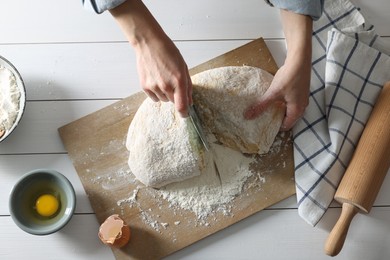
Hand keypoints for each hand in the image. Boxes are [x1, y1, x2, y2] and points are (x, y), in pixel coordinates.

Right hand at [110, 0, 190, 116]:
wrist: (149, 44)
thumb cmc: (168, 52)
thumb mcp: (183, 67)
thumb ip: (188, 86)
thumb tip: (189, 101)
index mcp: (178, 81)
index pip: (182, 106)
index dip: (185, 113)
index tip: (186, 114)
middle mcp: (166, 86)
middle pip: (174, 102)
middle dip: (176, 96)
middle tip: (174, 83)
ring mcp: (154, 87)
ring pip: (164, 100)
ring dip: (166, 94)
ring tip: (164, 78)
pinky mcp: (145, 86)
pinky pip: (154, 98)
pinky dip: (157, 92)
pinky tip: (156, 80)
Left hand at [244, 58, 310, 130]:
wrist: (300, 60)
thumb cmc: (289, 77)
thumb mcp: (273, 93)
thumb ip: (261, 105)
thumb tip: (248, 116)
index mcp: (297, 110)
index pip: (286, 126)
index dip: (275, 127)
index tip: (264, 125)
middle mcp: (302, 107)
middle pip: (288, 119)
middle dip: (276, 119)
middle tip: (263, 119)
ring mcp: (302, 99)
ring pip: (289, 110)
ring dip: (279, 110)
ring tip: (267, 109)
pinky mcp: (300, 92)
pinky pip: (291, 103)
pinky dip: (282, 103)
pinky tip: (274, 99)